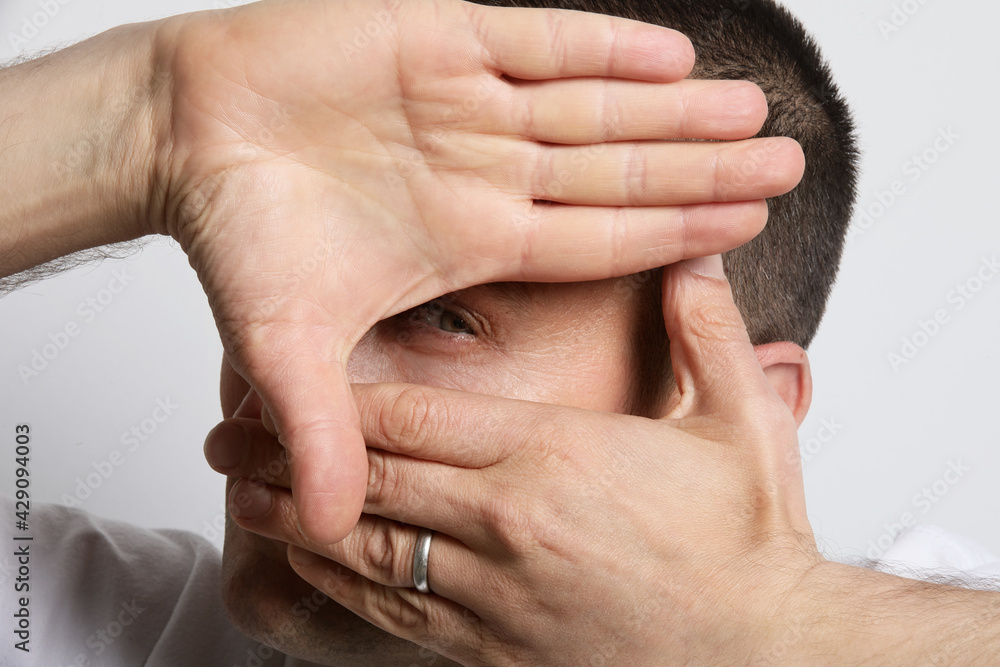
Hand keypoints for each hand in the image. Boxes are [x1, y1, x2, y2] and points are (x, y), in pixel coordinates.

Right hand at [151, 0, 802, 542]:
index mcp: (470, 236)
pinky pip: (534, 38)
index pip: (596, 239)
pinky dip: (600, 46)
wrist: (183, 137)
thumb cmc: (237, 226)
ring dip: (674, 108)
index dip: (670, 234)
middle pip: (617, 171)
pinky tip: (670, 54)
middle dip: (704, 167)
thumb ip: (323, 426)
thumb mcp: (284, 340)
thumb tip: (328, 528)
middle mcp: (483, 168)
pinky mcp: (434, 38)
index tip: (743, 232)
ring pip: (593, 105)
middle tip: (789, 162)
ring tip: (753, 109)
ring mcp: (468, 103)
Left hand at [210, 255, 826, 664]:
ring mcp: (491, 594)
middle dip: (288, 457)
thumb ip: (705, 334)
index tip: (293, 384)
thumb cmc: (749, 547)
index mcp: (551, 456)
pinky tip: (309, 572)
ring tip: (243, 498)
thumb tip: (694, 264)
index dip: (339, 400)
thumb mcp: (743, 423)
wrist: (770, 654)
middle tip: (231, 439)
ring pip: (363, 550)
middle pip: (366, 479)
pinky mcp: (494, 650)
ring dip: (295, 522)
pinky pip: (392, 617)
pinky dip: (338, 588)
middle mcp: (504, 524)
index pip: (411, 418)